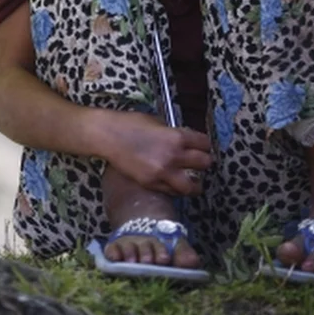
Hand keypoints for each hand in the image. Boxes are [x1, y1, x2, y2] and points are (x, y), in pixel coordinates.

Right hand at [98, 110, 212, 195]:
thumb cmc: (131, 124)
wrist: (108, 136)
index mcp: (177, 137)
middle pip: (204, 164)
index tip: (204, 147)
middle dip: (205, 163)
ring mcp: (162, 173)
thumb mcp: (159, 122)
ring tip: (194, 181)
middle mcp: (173, 156)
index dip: (206, 145)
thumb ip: (175, 134)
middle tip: (202, 163)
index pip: (205, 144)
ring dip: (195, 183)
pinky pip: (172, 192)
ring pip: (191, 186)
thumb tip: (186, 141)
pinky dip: (176, 189)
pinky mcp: (151, 184)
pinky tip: (174, 183)